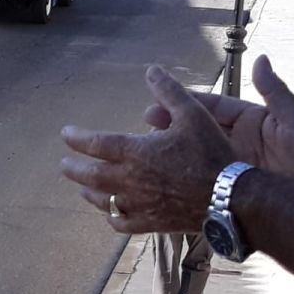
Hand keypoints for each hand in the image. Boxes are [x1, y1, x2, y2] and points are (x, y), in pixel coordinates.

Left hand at [61, 65, 236, 233]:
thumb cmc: (211, 153)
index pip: (95, 144)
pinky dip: (112, 218)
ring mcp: (137, 204)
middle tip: (63, 165)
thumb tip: (152, 70)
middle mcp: (129, 180)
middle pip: (90, 175)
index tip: (65, 134)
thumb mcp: (193, 114)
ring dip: (89, 192)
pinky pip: (121, 223)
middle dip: (73, 169)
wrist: (229, 196)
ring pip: (102, 201)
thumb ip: (169, 92)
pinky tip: (111, 214)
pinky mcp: (150, 223)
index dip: (77, 137)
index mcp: (135, 152)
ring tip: (82, 187)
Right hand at [143, 55, 293, 178]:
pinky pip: (203, 182)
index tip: (162, 97)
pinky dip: (183, 178)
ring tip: (147, 147)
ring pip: (197, 156)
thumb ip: (276, 92)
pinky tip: (164, 175)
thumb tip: (261, 60)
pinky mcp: (232, 191)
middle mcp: (242, 144)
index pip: (216, 107)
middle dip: (173, 124)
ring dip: (174, 151)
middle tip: (145, 121)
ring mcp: (235, 168)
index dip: (188, 101)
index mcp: (256, 123)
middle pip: (201, 131)